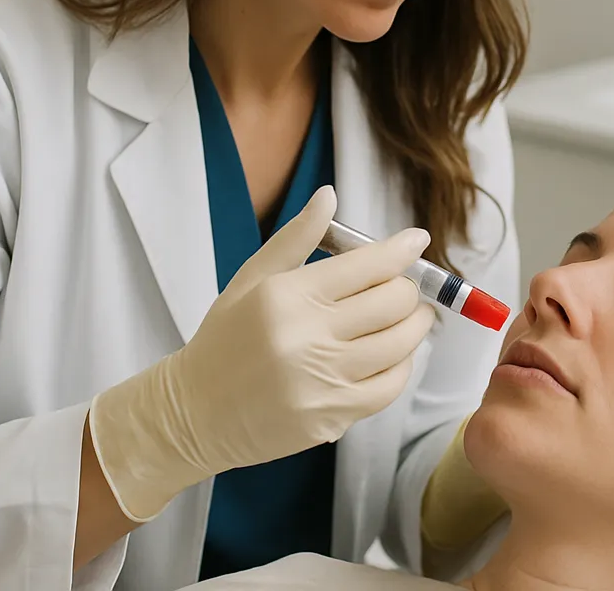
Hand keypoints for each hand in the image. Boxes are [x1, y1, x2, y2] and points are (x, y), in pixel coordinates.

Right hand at [88, 186, 435, 520]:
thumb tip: (330, 196)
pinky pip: (389, 387)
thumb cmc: (225, 339)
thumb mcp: (252, 279)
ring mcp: (322, 382)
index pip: (367, 265)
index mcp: (288, 296)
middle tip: (404, 286)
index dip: (402, 249)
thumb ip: (297, 237)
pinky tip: (392, 354)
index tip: (417, 240)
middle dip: (408, 288)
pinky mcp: (332, 418)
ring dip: (415, 325)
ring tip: (410, 316)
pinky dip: (401, 366)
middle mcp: (308, 338)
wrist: (195, 413)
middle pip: (393, 302)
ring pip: (400, 345)